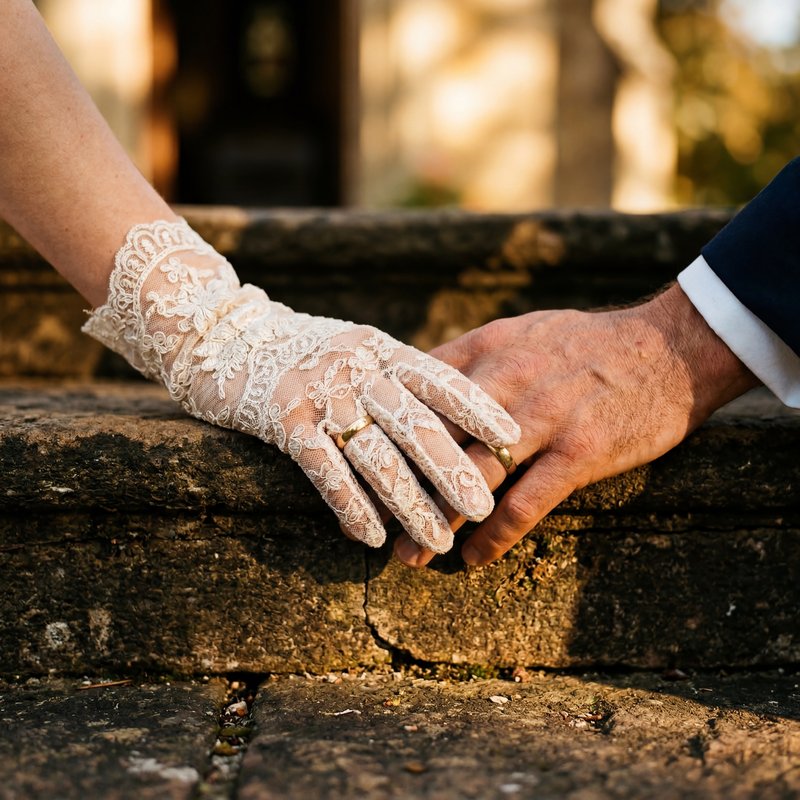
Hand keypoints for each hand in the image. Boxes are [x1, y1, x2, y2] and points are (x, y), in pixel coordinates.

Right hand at [83, 220, 519, 550]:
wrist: (225, 335)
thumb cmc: (305, 349)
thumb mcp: (358, 349)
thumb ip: (397, 374)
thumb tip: (453, 413)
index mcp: (381, 349)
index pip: (440, 378)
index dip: (478, 409)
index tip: (513, 438)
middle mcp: (355, 368)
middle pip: (414, 424)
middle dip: (452, 470)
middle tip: (485, 509)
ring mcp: (319, 395)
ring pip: (374, 457)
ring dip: (409, 504)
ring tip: (439, 543)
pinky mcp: (283, 424)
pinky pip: (325, 472)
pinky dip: (352, 507)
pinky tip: (374, 538)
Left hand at [394, 284, 758, 565]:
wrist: (669, 347)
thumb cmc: (585, 344)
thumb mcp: (521, 332)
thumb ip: (469, 356)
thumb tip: (415, 380)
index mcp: (487, 348)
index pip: (415, 392)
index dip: (381, 432)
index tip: (353, 465)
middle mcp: (508, 380)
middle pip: (435, 441)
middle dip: (398, 485)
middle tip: (368, 523)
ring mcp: (544, 416)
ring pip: (473, 477)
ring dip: (437, 522)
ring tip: (411, 556)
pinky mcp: (580, 451)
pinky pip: (526, 503)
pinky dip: (496, 536)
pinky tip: (475, 558)